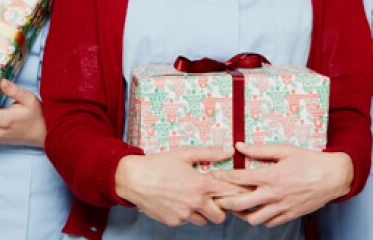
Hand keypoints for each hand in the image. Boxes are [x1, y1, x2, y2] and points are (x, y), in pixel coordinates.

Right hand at [115, 146, 245, 226]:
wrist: (133, 179)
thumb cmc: (158, 164)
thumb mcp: (185, 154)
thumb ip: (209, 153)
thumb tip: (229, 151)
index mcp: (201, 185)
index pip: (230, 193)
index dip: (237, 192)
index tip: (239, 190)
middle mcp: (195, 203)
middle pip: (221, 216)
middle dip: (220, 207)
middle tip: (214, 197)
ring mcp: (184, 215)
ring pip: (204, 221)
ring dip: (203, 212)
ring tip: (195, 198)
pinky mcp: (173, 221)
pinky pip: (187, 221)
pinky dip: (187, 214)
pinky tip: (179, 201)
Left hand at [212, 143, 351, 226]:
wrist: (333, 176)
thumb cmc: (309, 160)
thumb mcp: (285, 150)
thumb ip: (260, 150)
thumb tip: (239, 146)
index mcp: (271, 176)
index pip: (239, 179)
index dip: (222, 177)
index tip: (212, 176)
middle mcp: (274, 194)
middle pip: (240, 204)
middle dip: (224, 201)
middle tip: (217, 196)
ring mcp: (282, 207)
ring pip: (253, 219)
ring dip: (242, 213)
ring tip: (237, 205)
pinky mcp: (290, 215)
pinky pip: (269, 223)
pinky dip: (260, 218)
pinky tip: (257, 209)